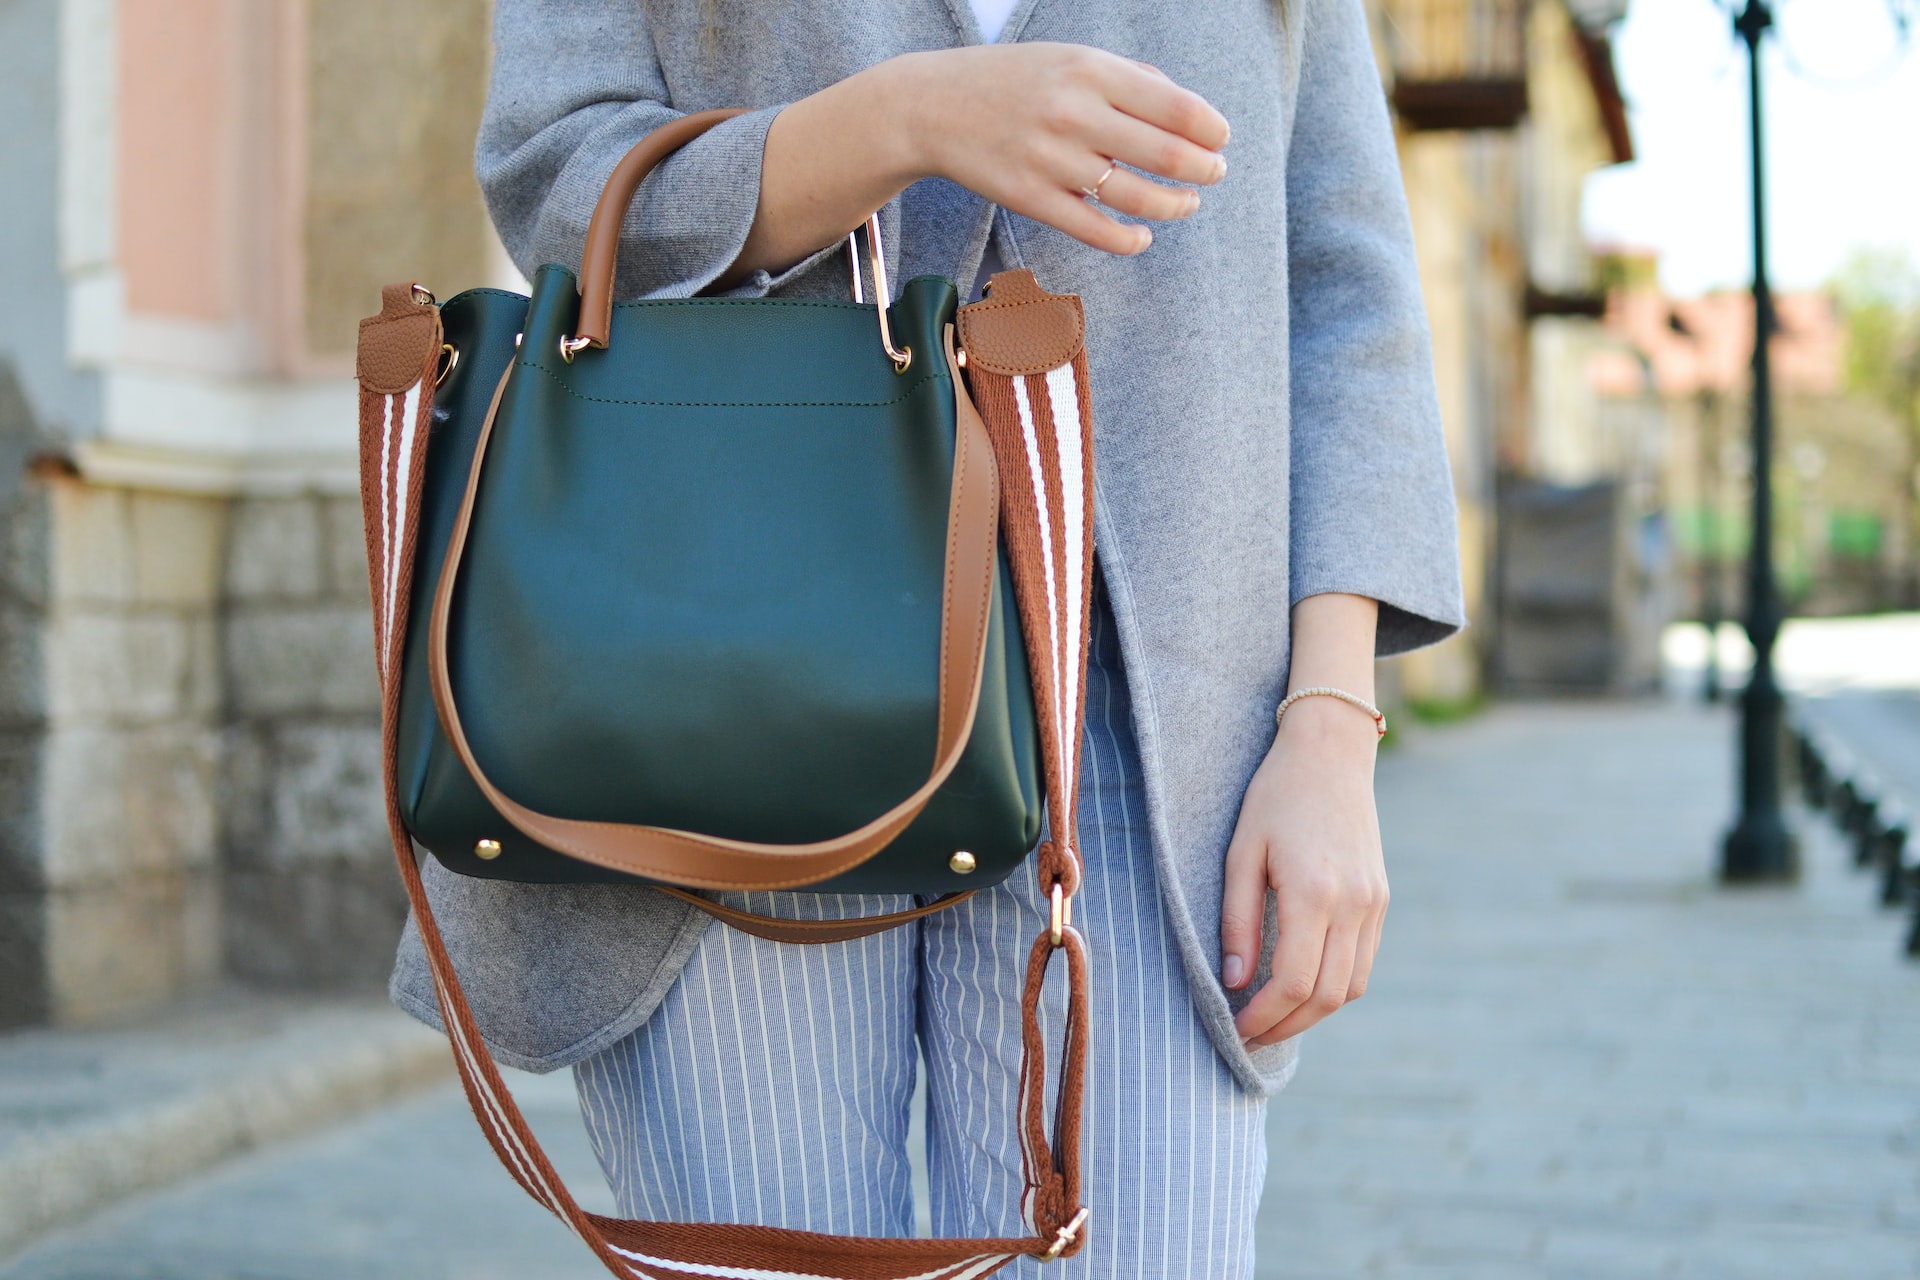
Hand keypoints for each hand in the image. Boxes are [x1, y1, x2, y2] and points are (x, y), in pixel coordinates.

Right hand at [732, 45, 1229, 280]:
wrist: (930, 105)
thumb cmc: (1009, 80)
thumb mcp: (1069, 58)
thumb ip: (1129, 79)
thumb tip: (1188, 111)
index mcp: (1089, 71)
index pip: (1175, 107)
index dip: (1210, 129)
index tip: (1221, 139)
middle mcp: (1073, 114)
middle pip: (1165, 155)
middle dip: (1202, 170)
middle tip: (1214, 174)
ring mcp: (1051, 160)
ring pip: (1135, 197)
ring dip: (1173, 207)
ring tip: (1186, 205)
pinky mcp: (1030, 198)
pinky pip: (1095, 230)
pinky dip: (1129, 239)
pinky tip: (1142, 236)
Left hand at [1219, 696, 1387, 1047]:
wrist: (1330, 754)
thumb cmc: (1274, 797)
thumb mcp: (1241, 852)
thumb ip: (1237, 920)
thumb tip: (1233, 981)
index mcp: (1314, 892)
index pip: (1292, 982)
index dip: (1263, 1016)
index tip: (1235, 1027)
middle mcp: (1353, 904)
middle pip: (1325, 996)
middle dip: (1285, 1025)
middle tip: (1249, 1035)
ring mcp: (1374, 904)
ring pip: (1350, 987)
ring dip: (1312, 1013)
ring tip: (1272, 1017)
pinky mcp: (1381, 900)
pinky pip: (1362, 963)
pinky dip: (1333, 986)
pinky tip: (1300, 985)